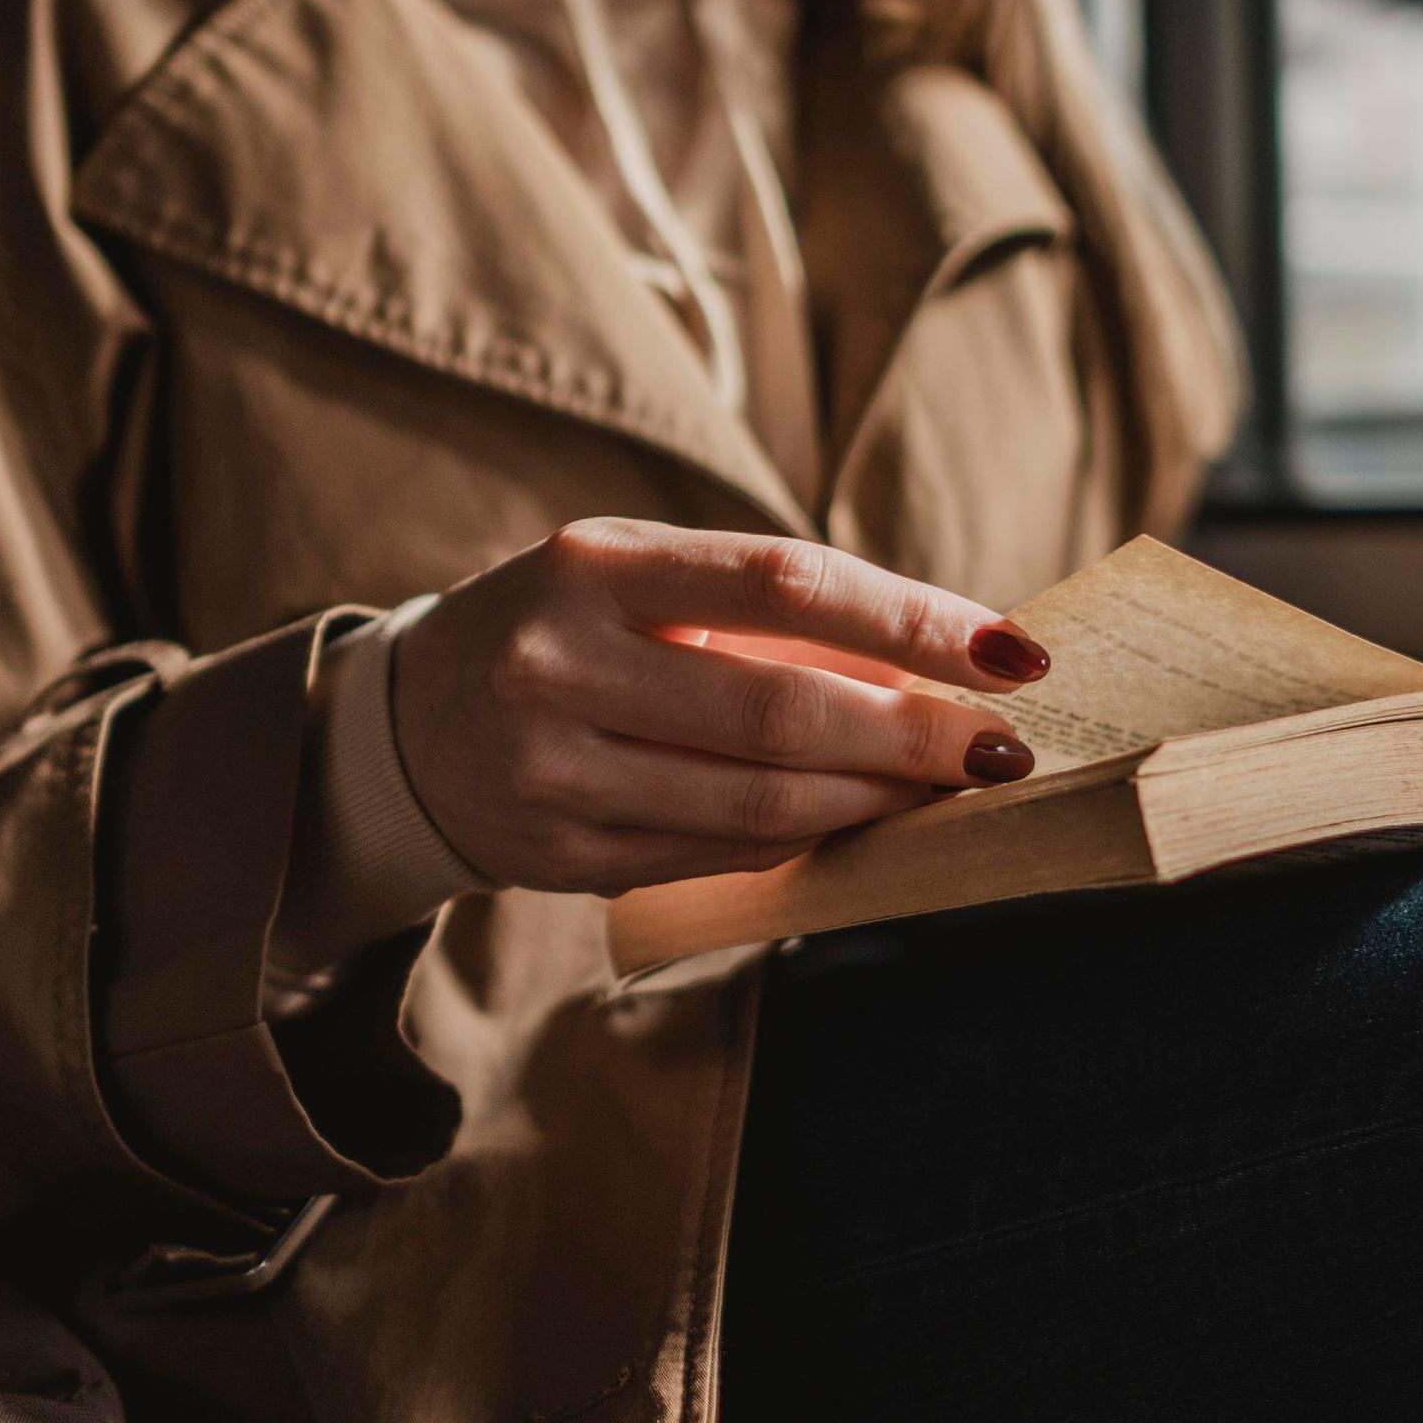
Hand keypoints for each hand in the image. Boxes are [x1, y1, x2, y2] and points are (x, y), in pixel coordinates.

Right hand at [390, 519, 1051, 895]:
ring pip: (761, 801)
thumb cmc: (568, 629)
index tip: (1011, 650)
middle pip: (783, 712)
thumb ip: (771, 615)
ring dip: (879, 799)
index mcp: (597, 566)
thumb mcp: (644, 579)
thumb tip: (937, 665)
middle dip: (918, 735)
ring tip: (948, 784)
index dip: (912, 620)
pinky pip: (724, 855)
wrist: (412, 725)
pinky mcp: (562, 857)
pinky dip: (814, 837)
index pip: (786, 583)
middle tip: (1004, 746)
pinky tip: (863, 818)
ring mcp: (556, 772)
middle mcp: (564, 665)